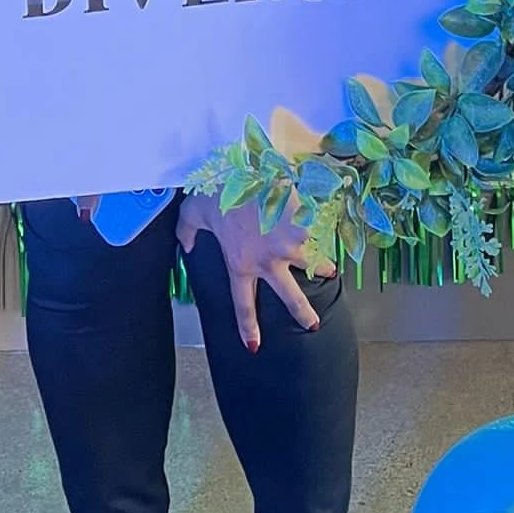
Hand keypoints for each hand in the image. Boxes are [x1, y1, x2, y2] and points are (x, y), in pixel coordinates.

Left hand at [176, 190, 334, 348]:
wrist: (242, 166)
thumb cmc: (215, 190)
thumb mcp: (192, 213)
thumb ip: (186, 233)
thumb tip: (183, 245)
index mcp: (240, 264)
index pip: (243, 305)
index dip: (248, 328)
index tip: (254, 346)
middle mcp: (268, 261)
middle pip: (290, 297)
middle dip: (303, 314)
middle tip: (312, 324)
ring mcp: (291, 244)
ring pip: (313, 264)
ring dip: (323, 266)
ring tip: (329, 268)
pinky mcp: (305, 224)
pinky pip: (320, 235)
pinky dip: (325, 236)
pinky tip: (330, 234)